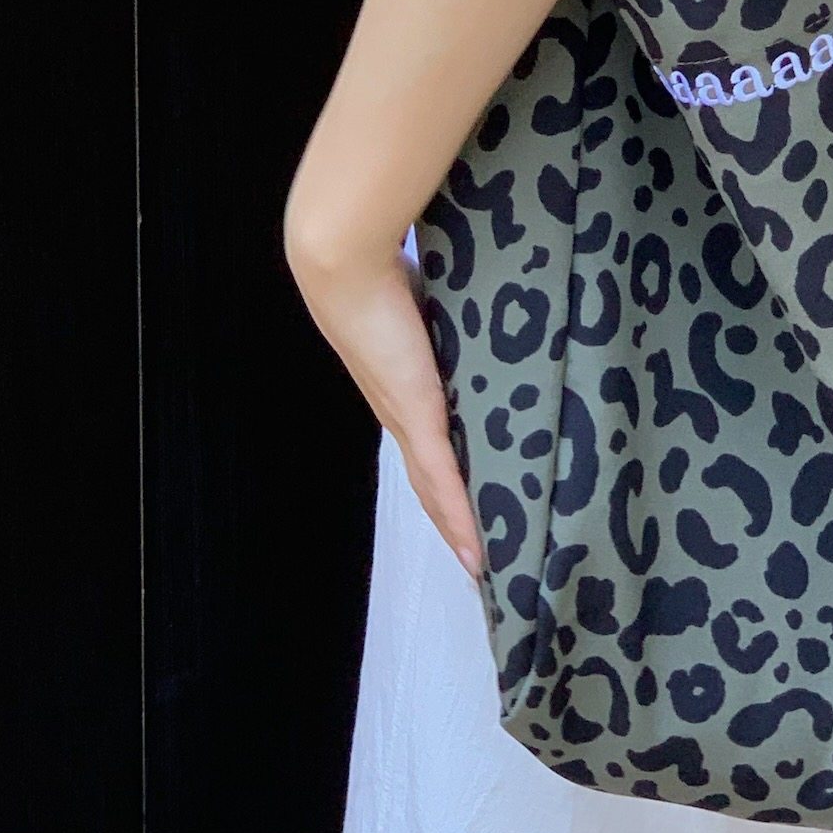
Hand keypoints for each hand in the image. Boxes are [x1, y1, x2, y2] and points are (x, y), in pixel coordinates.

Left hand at [284, 235, 483, 578]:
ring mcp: (407, 420)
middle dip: (455, 523)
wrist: (346, 267)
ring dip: (458, 530)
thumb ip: (453, 311)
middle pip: (430, 486)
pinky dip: (459, 519)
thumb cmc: (383, 272)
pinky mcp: (417, 416)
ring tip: (485, 565)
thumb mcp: (431, 302)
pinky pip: (443, 480)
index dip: (444, 488)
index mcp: (400, 393)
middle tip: (486, 559)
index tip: (468, 514)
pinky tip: (476, 551)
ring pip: (436, 493)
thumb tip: (474, 297)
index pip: (426, 452)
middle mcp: (399, 416)